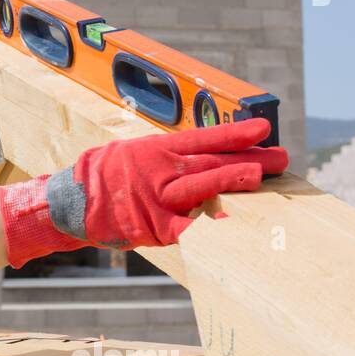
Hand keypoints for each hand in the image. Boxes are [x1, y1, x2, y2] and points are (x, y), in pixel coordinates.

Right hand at [0, 117, 288, 266]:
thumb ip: (169, 156)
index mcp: (159, 150)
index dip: (236, 132)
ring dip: (236, 180)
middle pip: (214, 162)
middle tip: (282, 157)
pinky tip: (236, 226)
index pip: (206, 138)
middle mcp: (162, 171)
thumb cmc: (106, 176)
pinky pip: (190, 227)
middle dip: (251, 159)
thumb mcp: (135, 153)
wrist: (72, 202)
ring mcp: (159, 199)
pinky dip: (213, 227)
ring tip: (264, 176)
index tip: (264, 128)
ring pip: (205, 187)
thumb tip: (205, 153)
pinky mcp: (155, 226)